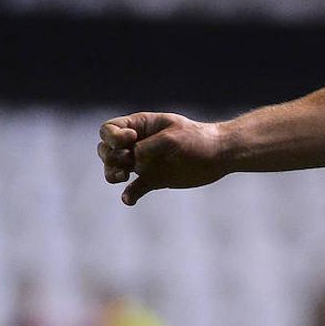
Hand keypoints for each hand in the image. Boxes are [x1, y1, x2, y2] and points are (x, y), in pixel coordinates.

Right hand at [97, 112, 226, 205]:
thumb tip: (133, 161)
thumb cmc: (198, 139)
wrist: (219, 155)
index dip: (113, 136)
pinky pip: (133, 189)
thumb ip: (148, 147)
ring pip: (115, 169)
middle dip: (109, 156)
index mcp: (141, 126)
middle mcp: (138, 143)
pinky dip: (129, 195)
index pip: (109, 129)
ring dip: (111, 174)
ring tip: (121, 178)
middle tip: (129, 160)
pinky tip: (129, 199)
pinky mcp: (153, 179)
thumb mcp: (172, 138)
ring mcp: (144, 162)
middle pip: (106, 149)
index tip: (131, 139)